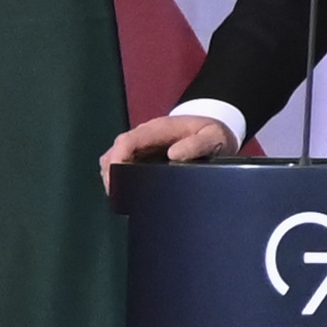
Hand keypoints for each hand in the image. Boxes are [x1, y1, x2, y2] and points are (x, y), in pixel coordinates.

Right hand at [99, 112, 234, 183]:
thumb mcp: (212, 136)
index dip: (118, 160)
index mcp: (157, 129)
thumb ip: (197, 144)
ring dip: (114, 176)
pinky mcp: (143, 154)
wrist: (214, 130)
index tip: (117, 179)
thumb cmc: (212, 133)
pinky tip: (129, 192)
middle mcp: (144, 136)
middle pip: (115, 152)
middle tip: (119, 195)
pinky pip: (124, 164)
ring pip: (115, 159)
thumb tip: (174, 155)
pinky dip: (121, 177)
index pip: (127, 141)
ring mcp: (141, 145)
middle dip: (112, 173)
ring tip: (123, 197)